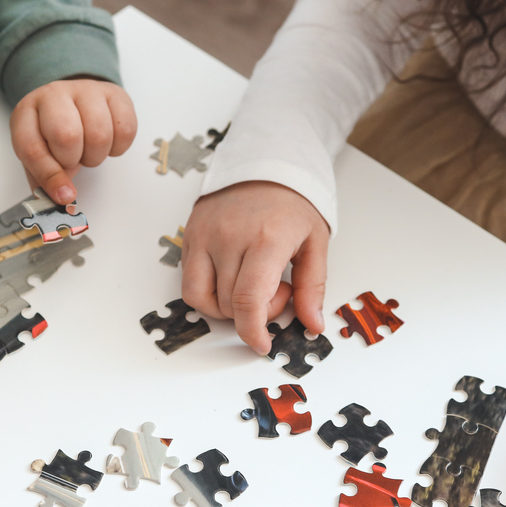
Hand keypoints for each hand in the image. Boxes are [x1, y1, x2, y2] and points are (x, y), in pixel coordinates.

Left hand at [10, 79, 136, 204]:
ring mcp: (85, 90)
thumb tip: (63, 204)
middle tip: (74, 160)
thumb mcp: (39, 157)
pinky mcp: (114, 93)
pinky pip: (125, 129)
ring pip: (99, 134)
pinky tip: (107, 142)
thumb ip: (45, 184)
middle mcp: (53, 95)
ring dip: (96, 155)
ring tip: (88, 150)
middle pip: (67, 136)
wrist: (73, 102)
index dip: (49, 177)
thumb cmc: (53, 134)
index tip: (64, 196)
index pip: (32, 148)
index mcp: (26, 113)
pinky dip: (118, 147)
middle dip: (74, 160)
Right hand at [182, 181, 329, 353]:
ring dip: (227, 308)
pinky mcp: (190, 235)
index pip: (248, 300)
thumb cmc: (293, 202)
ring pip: (203, 298)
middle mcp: (229, 238)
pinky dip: (208, 293)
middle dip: (253, 313)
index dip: (253, 331)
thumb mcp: (316, 242)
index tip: (262, 344)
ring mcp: (204, 236)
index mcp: (266, 240)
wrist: (264, 162)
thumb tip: (312, 324)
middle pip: (229, 304)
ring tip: (251, 285)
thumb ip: (313, 287)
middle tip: (277, 291)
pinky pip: (189, 282)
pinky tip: (230, 279)